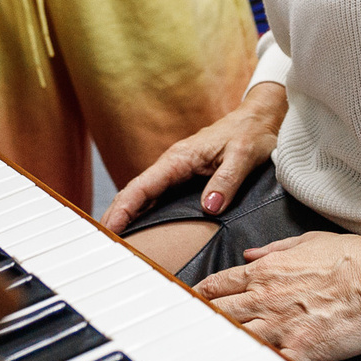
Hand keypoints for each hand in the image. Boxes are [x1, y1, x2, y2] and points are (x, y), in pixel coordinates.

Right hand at [103, 83, 285, 234]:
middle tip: (102, 241)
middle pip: (135, 192)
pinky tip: (137, 227)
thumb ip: (226, 181)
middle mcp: (172, 164)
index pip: (143, 186)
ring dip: (126, 214)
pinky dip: (142, 211)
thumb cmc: (250, 134)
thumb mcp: (242, 156)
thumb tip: (209, 208)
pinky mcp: (183, 176)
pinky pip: (156, 195)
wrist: (258, 118)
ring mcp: (176, 170)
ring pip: (143, 194)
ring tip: (114, 240)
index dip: (124, 208)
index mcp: (180, 158)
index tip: (110, 227)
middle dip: (116, 214)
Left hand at [192, 229, 360, 360]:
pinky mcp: (299, 351)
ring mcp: (280, 326)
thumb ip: (273, 249)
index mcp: (265, 272)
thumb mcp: (307, 241)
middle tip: (179, 334)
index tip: (186, 302)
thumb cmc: (350, 258)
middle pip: (216, 312)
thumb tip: (248, 254)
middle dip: (196, 321)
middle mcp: (265, 298)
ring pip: (234, 339)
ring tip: (197, 360)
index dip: (198, 294)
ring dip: (218, 347)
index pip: (218, 284)